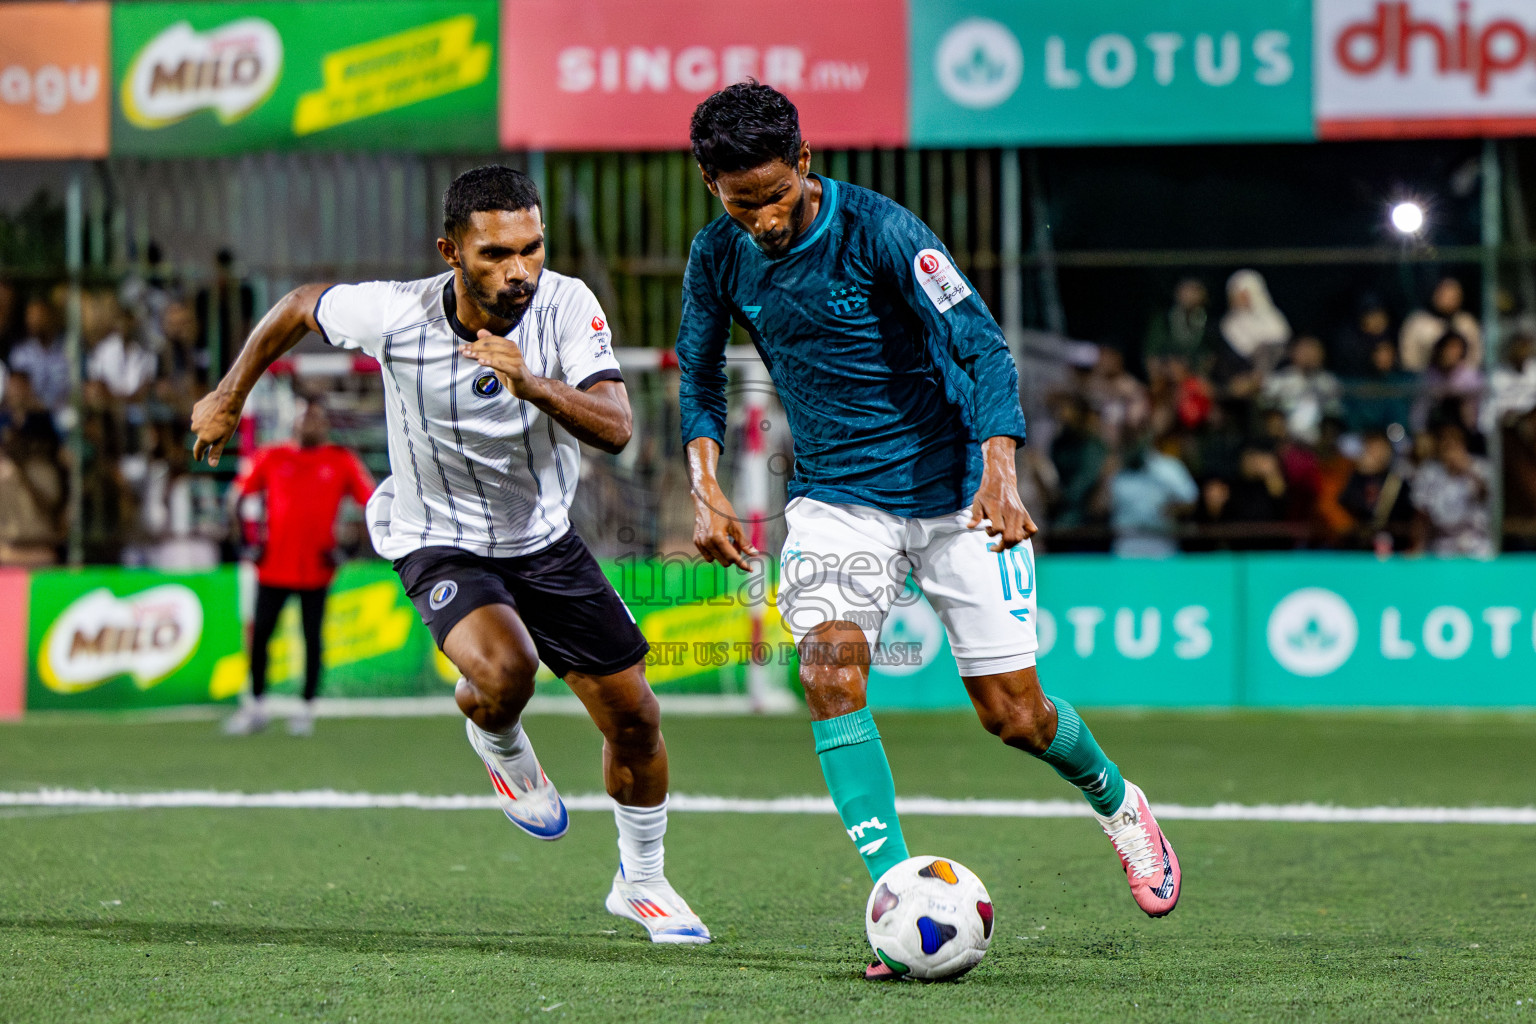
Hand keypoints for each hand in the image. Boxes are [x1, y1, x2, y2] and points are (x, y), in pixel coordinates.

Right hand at [190, 388, 243, 466]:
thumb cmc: (229, 420)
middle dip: (209, 435)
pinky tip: (215, 410)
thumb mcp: (225, 438)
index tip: (199, 458)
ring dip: (208, 424)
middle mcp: (196, 429)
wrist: (228, 398)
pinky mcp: (196, 409)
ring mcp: (194, 418)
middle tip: (221, 428)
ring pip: (201, 425)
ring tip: (220, 418)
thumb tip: (212, 465)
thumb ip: (216, 451)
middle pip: (201, 436)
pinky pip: (200, 415)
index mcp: (203, 437)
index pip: (198, 450)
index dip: (199, 455)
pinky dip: (206, 415)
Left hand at [460, 330, 545, 400]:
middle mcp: (513, 350)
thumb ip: (491, 345)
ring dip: (479, 355)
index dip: (476, 342)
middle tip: (462, 351)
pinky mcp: (516, 371)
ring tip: (468, 355)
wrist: (528, 387)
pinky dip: (490, 362)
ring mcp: (515, 360)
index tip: (464, 347)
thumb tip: (480, 331)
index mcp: (510, 345)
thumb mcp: (500, 358)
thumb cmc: (512, 372)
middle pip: (490, 346)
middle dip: (474, 348)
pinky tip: (481, 362)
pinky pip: (501, 365)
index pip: (490, 340)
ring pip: (493, 355)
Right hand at [692, 478, 757, 570]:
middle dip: (733, 556)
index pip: (733, 558)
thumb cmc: (723, 510)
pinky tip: (718, 540)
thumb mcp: (736, 525)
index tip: (750, 569)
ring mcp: (700, 543)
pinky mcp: (696, 541)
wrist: (706, 499)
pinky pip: (708, 555)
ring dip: (724, 555)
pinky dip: (715, 552)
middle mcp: (707, 543)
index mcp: (718, 538)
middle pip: (725, 562)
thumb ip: (744, 542)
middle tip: (736, 543)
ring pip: (716, 560)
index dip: (743, 564)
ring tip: (727, 540)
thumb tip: (754, 555)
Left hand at [968, 437, 1036, 551]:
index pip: (998, 529)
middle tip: (995, 546)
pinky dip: (1025, 536)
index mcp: (997, 509)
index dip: (992, 534)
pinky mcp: (1026, 515)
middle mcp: (1010, 512)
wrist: (1001, 480)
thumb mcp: (977, 502)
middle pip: (1010, 537)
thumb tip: (970, 526)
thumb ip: (975, 515)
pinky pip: (1032, 530)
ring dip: (1012, 543)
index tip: (987, 530)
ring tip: (1004, 541)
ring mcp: (1020, 514)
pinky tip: (1016, 534)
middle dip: (1002, 546)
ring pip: (1020, 537)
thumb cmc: (987, 493)